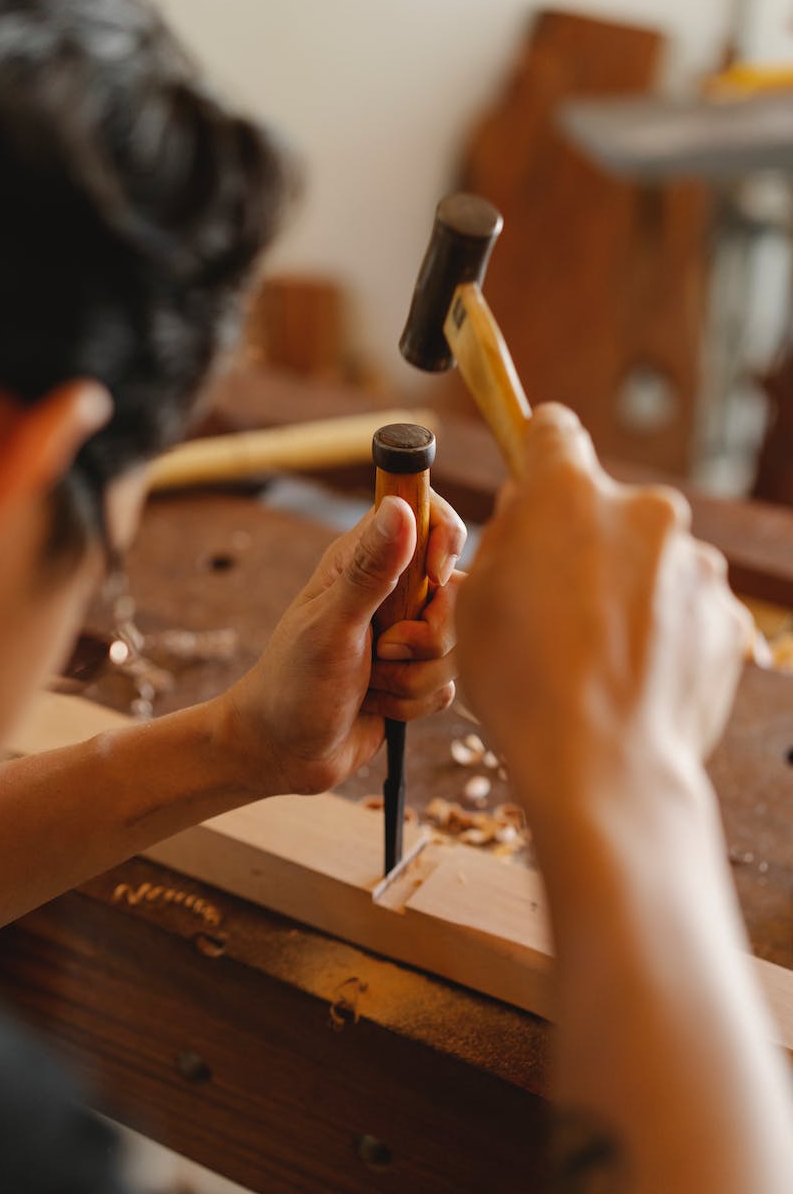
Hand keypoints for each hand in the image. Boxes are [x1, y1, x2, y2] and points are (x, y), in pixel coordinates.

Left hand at [219, 490, 465, 795]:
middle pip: (458, 590)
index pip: (429, 516)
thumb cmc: (293, 683)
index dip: (444, 542)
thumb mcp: (332, 625)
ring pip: (456, 644)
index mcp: (365, 558)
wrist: (284, 753)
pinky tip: (379, 704)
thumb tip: (401, 506)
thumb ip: (370, 569)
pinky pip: (450, 682)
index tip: (432, 579)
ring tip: (372, 684)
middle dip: (429, 635)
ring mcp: (407, 633)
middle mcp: (391, 590)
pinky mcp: (418, 673)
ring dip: (416, 677)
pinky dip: (416, 701)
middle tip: (383, 651)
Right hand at [455, 404, 751, 829]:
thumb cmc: (522, 687)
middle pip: (608, 507)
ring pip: (652, 560)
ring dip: (627, 589)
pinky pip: (686, 608)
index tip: (534, 472)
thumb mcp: (473, 603)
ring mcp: (696, 565)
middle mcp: (645, 512)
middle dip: (584, 541)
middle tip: (554, 606)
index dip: (537, 451)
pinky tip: (632, 678)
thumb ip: (504, 538)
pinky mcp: (727, 616)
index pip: (553, 432)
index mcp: (570, 495)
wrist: (603, 768)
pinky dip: (663, 631)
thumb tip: (529, 511)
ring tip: (594, 658)